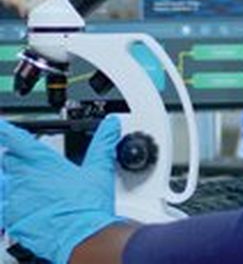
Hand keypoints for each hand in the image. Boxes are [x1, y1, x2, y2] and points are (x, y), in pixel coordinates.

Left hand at [0, 116, 123, 263]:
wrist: (82, 238)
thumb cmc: (88, 206)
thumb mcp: (100, 169)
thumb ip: (103, 143)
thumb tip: (111, 124)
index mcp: (43, 163)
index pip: (17, 140)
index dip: (5, 131)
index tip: (0, 125)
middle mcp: (24, 179)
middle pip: (7, 160)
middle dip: (13, 158)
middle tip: (23, 161)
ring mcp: (14, 200)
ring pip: (1, 183)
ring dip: (7, 181)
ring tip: (16, 184)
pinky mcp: (11, 220)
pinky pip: (1, 208)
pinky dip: (6, 204)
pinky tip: (12, 207)